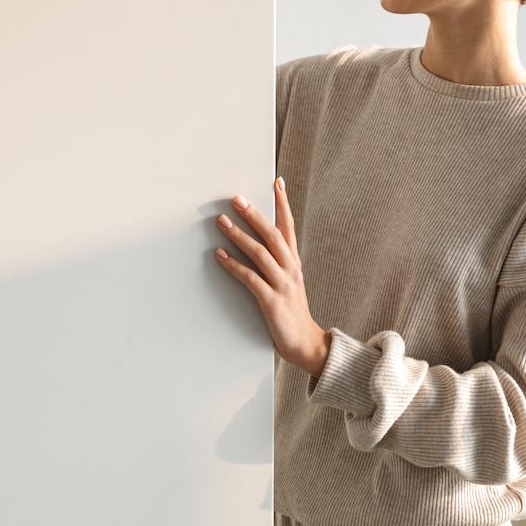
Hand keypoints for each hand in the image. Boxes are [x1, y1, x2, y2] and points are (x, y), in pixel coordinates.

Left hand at [214, 177, 329, 376]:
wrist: (306, 343)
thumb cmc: (291, 312)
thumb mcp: (288, 281)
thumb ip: (276, 262)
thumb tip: (257, 240)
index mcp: (294, 262)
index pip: (288, 226)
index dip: (283, 203)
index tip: (277, 182)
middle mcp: (291, 269)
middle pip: (272, 234)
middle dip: (254, 214)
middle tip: (236, 198)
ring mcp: (283, 285)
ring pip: (260, 253)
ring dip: (238, 236)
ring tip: (221, 222)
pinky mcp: (272, 302)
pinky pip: (250, 279)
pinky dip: (233, 265)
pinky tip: (219, 255)